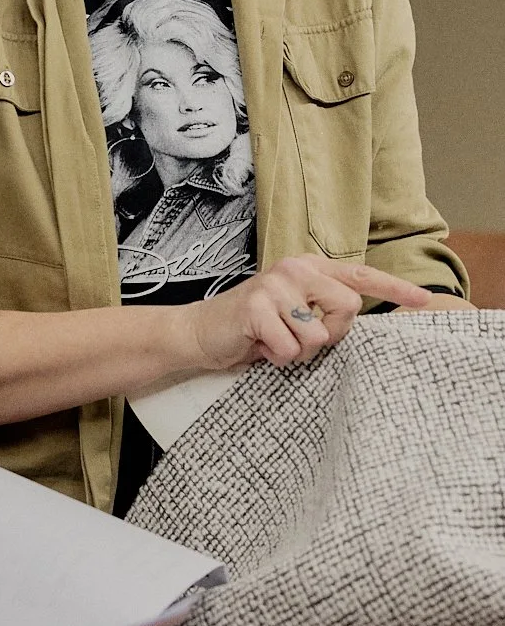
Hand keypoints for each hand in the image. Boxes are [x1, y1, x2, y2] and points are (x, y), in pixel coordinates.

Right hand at [181, 257, 432, 372]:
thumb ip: (325, 312)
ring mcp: (274, 285)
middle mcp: (295, 269)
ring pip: (317, 336)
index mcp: (309, 268)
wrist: (200, 333)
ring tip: (273, 341)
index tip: (425, 300)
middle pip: (347, 310)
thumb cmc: (254, 328)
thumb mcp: (295, 315)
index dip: (395, 289)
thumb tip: (358, 323)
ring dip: (296, 351)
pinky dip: (275, 357)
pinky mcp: (256, 308)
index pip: (360, 276)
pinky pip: (289, 348)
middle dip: (328, 335)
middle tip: (296, 338)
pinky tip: (257, 345)